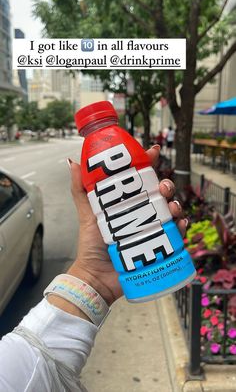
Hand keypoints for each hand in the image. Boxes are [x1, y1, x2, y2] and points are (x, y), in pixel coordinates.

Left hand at [68, 145, 187, 305]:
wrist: (97, 278)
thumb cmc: (91, 245)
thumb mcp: (87, 214)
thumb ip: (80, 190)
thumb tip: (72, 162)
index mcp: (126, 202)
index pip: (140, 178)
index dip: (148, 162)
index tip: (153, 151)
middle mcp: (141, 212)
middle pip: (159, 192)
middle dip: (166, 184)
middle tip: (162, 187)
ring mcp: (151, 228)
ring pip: (170, 210)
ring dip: (175, 204)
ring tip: (170, 208)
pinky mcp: (159, 245)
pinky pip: (175, 233)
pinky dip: (181, 227)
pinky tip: (179, 224)